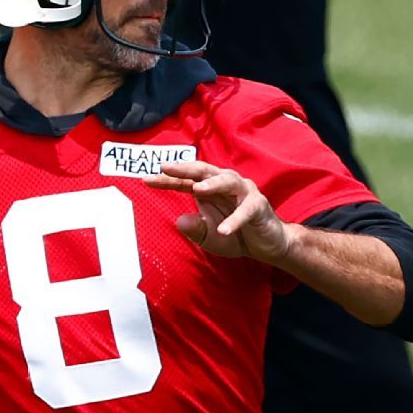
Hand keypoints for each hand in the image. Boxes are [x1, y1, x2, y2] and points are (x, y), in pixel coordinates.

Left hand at [144, 160, 290, 261]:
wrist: (267, 245)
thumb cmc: (235, 235)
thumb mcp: (208, 237)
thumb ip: (194, 230)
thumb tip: (179, 221)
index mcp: (209, 189)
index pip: (185, 181)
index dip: (167, 179)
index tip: (146, 179)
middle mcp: (226, 184)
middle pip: (204, 171)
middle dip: (185, 168)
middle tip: (166, 167)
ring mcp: (244, 193)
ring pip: (227, 181)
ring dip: (212, 184)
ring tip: (197, 190)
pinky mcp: (259, 206)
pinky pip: (246, 211)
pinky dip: (234, 220)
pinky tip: (223, 230)